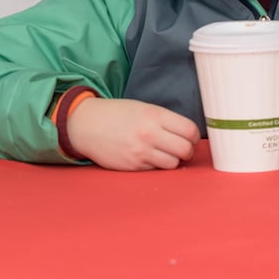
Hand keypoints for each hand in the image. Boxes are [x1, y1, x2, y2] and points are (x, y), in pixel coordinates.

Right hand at [65, 97, 199, 170]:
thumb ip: (164, 120)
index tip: (188, 137)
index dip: (193, 136)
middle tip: (179, 148)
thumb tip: (188, 137)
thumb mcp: (142, 108)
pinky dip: (155, 165)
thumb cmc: (115, 114)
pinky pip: (155, 170)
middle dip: (186, 151)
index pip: (190, 130)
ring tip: (162, 153)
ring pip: (173, 163)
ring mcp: (141, 151)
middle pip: (185, 150)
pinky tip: (145, 156)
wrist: (86, 124)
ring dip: (172, 160)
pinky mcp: (133, 166)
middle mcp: (149, 133)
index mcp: (154, 115)